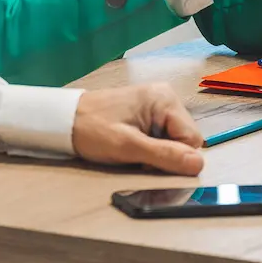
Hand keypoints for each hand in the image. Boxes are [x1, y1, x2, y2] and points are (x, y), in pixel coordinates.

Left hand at [71, 84, 206, 174]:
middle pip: (184, 139)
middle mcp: (165, 97)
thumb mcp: (127, 146)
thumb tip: (197, 164)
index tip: (147, 160)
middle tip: (137, 154)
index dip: (174, 157)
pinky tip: (131, 144)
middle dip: (165, 154)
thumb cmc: (91, 128)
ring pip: (174, 140)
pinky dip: (149, 146)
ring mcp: (157, 105)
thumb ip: (164, 155)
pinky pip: (161, 136)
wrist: (64, 120)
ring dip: (156, 152)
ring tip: (132, 148)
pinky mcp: (148, 113)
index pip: (192, 139)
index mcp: (165, 99)